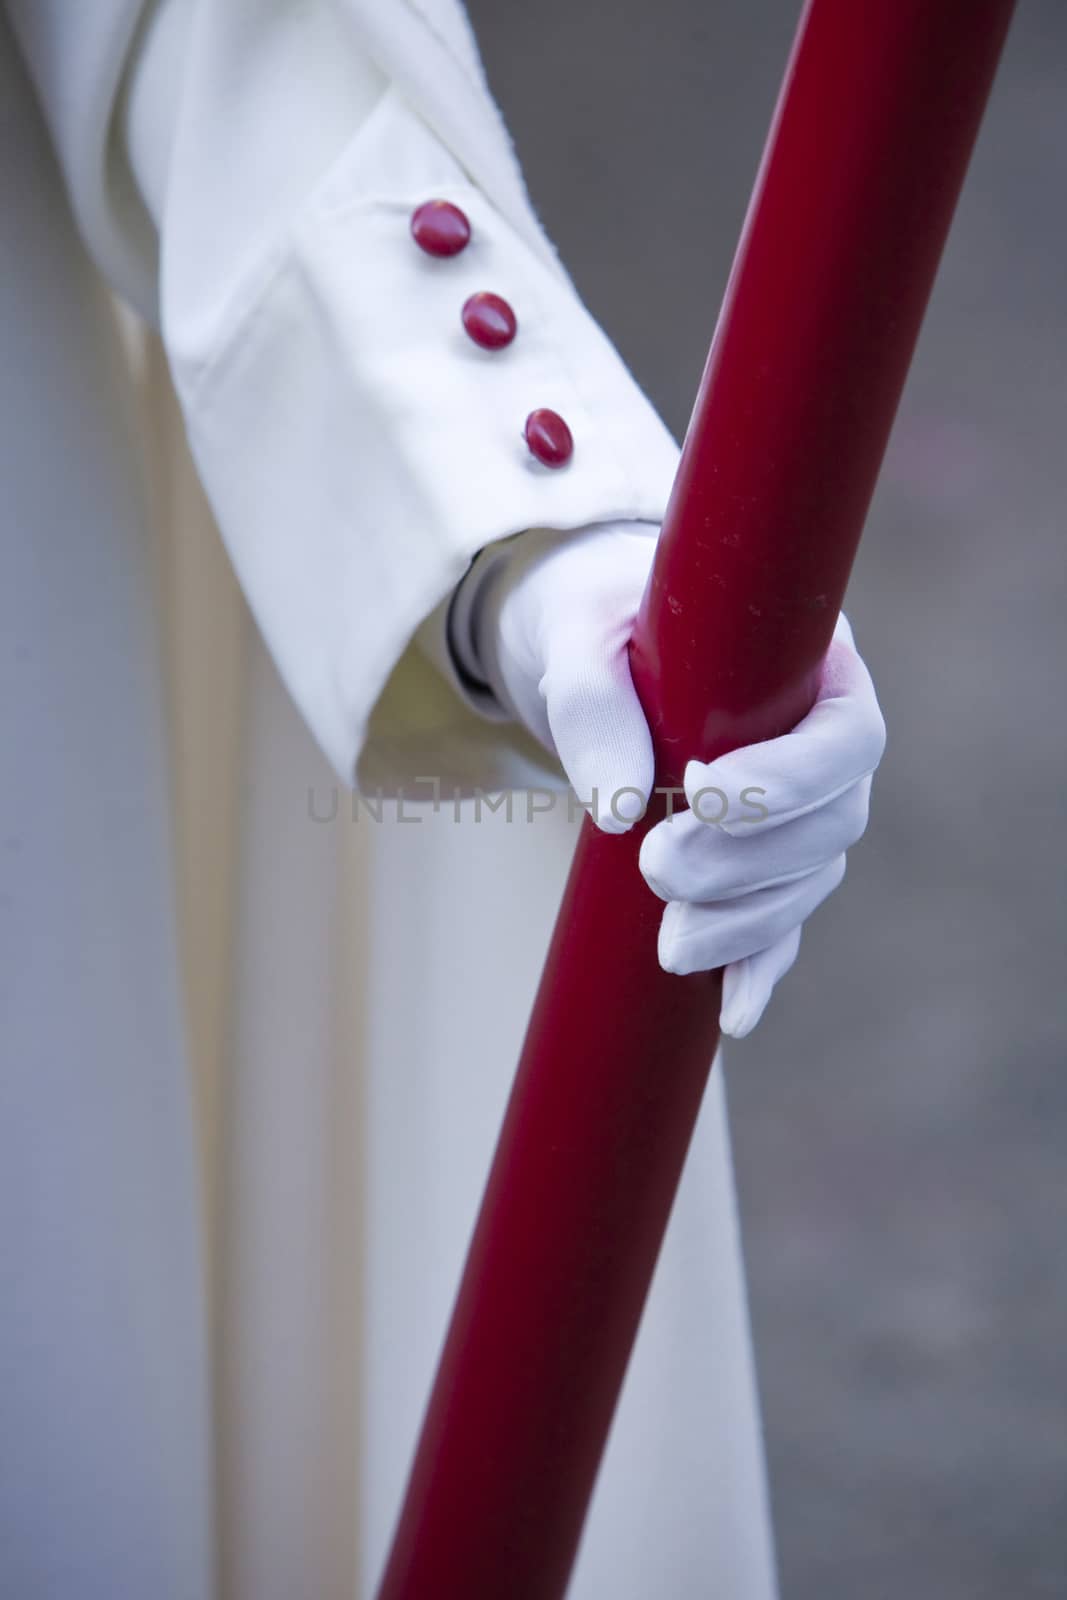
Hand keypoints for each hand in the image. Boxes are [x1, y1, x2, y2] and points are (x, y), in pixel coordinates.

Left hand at [467, 522, 885, 1036]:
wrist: (590, 652)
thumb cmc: (597, 623)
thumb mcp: (578, 635)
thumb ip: (594, 701)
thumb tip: (621, 806)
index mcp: (810, 667)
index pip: (846, 734)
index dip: (792, 777)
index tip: (704, 793)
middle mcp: (820, 745)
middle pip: (832, 821)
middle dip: (749, 860)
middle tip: (657, 864)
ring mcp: (798, 811)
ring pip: (808, 880)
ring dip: (746, 922)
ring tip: (669, 944)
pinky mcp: (757, 864)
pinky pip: (780, 924)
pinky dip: (758, 967)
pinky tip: (733, 1011)